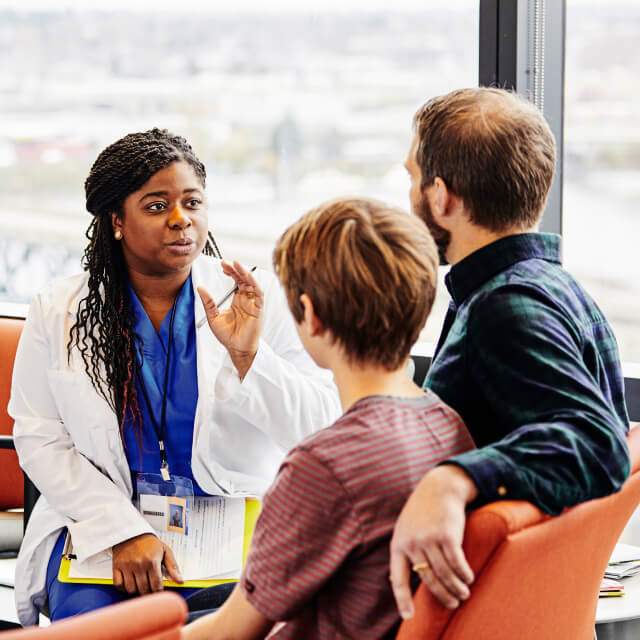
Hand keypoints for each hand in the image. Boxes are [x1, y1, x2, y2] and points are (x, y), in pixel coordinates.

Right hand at [112, 533, 182, 594]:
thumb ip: (173, 567)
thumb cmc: (150, 543)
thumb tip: (180, 581)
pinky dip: (123, 587)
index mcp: (152, 561)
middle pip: (144, 589)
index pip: (156, 586)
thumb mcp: (165, 551)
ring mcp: (127, 566)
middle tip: (149, 587)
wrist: (132, 532)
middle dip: (148, 591)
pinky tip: (129, 582)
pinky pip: (119, 585)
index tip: (158, 590)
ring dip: (136, 590)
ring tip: (140, 583)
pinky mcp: (116, 567)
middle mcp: (139, 564)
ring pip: (131, 589)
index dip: (158, 591)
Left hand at [198, 261, 263, 379]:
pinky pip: (259, 294)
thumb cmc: (227, 336)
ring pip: (252, 284)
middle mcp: (246, 300)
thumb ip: (208, 302)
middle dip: (237, 270)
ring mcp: (253, 304)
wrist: (236, 349)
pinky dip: (255, 284)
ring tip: (237, 265)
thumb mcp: (213, 316)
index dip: (231, 272)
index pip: (236, 282)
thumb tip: (200, 287)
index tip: (222, 265)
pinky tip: (248, 277)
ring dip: (245, 273)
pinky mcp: (258, 309)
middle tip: (228, 262)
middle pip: (244, 280)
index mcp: (237, 301)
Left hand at [389, 465, 476, 617]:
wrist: (438, 487)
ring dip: (457, 588)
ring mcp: (429, 539)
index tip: (408, 616)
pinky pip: (457, 564)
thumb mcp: (404, 528)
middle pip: (428, 580)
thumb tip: (393, 580)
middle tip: (453, 604)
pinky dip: (465, 575)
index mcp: (398, 544)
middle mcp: (412, 543)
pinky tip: (469, 578)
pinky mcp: (447, 536)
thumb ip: (403, 551)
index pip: (398, 578)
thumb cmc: (422, 511)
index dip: (402, 599)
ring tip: (464, 593)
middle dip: (442, 596)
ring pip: (445, 574)